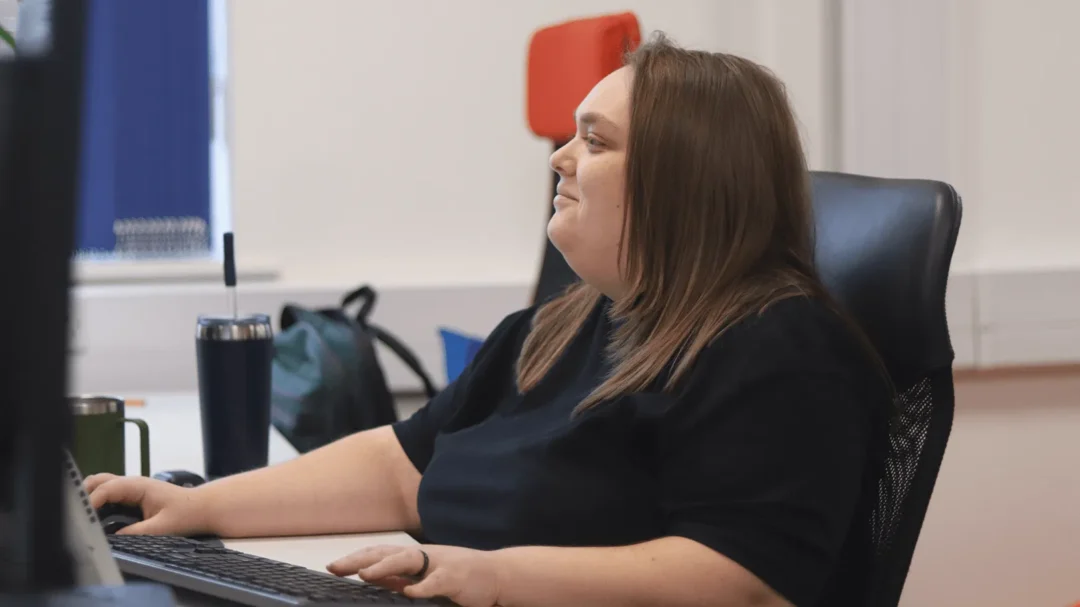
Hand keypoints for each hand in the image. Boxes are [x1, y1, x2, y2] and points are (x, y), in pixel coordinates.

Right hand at [85, 473, 210, 535]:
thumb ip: (136, 532)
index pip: (106, 489)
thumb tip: (113, 539)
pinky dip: (99, 501)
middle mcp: (133, 483)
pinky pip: (110, 494)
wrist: (203, 508)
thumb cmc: (187, 514)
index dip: (91, 502)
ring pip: (103, 486)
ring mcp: (132, 488)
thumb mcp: (162, 527)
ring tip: (81, 516)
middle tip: (76, 515)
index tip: (81, 518)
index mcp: (138, 486)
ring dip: (90, 497)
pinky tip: (94, 516)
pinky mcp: (134, 496)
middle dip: (84, 494)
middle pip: (99, 481)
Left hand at [327, 544, 503, 606]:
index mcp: (414, 556)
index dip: (356, 558)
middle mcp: (423, 555)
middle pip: (386, 552)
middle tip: (335, 567)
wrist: (496, 574)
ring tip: (363, 574)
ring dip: (384, 566)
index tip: (332, 567)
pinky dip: (422, 586)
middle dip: (359, 559)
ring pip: (408, 560)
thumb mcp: (424, 576)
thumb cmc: (459, 576)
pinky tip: (408, 592)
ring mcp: (440, 563)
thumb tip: (370, 579)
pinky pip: (437, 581)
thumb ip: (399, 578)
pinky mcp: (456, 577)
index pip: (379, 553)